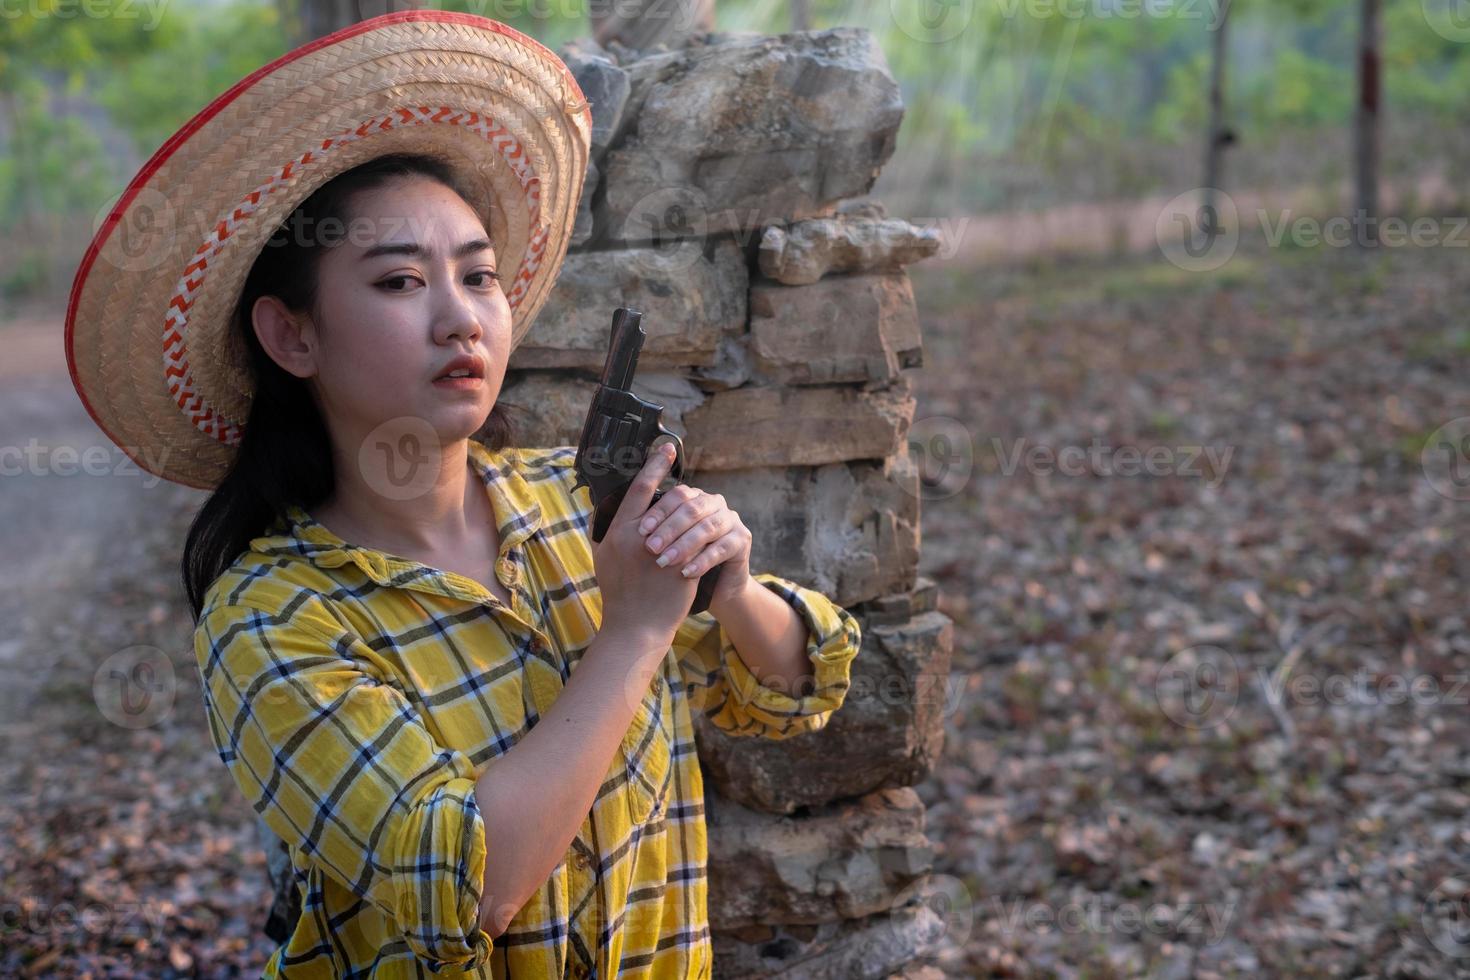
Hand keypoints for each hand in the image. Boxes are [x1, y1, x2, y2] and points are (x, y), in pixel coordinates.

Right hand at [591, 442, 705, 646]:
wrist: (634, 627)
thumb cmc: (618, 592)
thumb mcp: (602, 557)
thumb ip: (605, 529)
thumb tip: (606, 504)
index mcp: (619, 532)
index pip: (638, 490)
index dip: (654, 465)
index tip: (667, 448)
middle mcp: (640, 540)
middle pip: (667, 501)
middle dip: (681, 487)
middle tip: (690, 476)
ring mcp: (664, 554)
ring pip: (688, 521)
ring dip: (697, 512)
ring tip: (704, 503)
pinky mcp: (683, 569)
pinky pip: (700, 544)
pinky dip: (706, 536)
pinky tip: (714, 528)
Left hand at [635, 476, 752, 615]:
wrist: (711, 590)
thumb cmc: (677, 567)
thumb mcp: (658, 546)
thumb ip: (638, 529)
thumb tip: (600, 517)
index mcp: (690, 498)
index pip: (675, 493)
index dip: (658, 511)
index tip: (642, 528)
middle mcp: (711, 502)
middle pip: (691, 507)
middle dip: (668, 527)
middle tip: (649, 547)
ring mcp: (729, 519)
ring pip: (707, 526)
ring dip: (684, 544)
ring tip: (665, 562)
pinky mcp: (741, 539)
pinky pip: (722, 546)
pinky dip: (703, 560)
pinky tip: (686, 572)